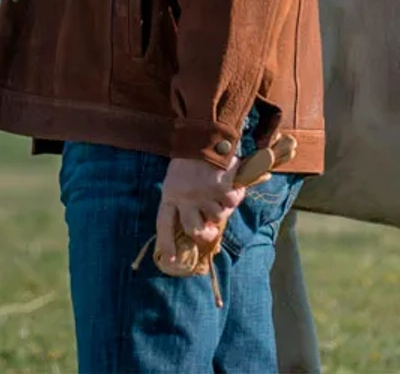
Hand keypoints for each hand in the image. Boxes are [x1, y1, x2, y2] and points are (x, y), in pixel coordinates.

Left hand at [155, 155, 245, 271]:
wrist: (204, 137)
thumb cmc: (190, 160)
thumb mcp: (177, 179)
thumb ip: (183, 201)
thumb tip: (200, 230)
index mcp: (169, 195)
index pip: (164, 225)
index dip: (167, 244)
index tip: (171, 261)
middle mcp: (184, 198)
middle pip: (194, 230)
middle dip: (204, 233)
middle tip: (210, 230)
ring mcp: (202, 194)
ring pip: (217, 217)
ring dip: (222, 207)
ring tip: (218, 190)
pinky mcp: (220, 189)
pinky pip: (231, 203)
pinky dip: (235, 195)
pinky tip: (231, 184)